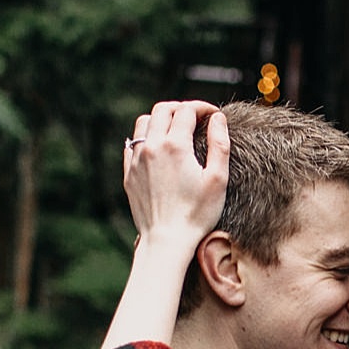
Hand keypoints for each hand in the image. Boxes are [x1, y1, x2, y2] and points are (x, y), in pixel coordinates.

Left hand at [124, 100, 226, 248]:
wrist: (166, 241)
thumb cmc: (197, 214)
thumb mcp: (218, 179)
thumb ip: (219, 144)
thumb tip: (217, 118)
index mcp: (175, 145)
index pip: (187, 110)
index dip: (203, 108)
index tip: (213, 115)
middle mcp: (152, 147)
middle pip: (163, 110)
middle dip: (181, 108)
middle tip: (196, 117)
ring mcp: (137, 160)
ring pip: (144, 122)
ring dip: (160, 119)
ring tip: (175, 129)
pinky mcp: (129, 173)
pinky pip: (132, 144)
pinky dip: (146, 137)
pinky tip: (157, 147)